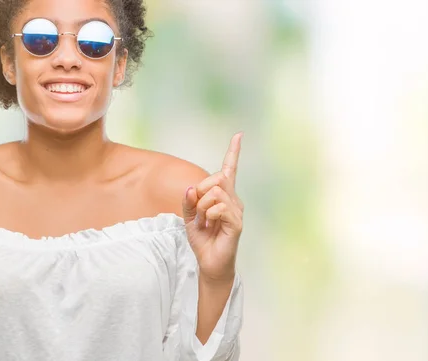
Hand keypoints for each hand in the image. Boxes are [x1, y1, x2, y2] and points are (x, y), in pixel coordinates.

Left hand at [182, 133, 243, 281]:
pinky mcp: (236, 223)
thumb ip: (188, 201)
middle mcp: (234, 200)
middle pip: (217, 177)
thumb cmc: (202, 240)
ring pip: (215, 192)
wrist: (209, 263)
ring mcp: (237, 211)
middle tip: (198, 211)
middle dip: (200, 191)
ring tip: (204, 221)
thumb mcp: (188, 217)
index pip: (229, 170)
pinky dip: (208, 214)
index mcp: (224, 196)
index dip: (233, 152)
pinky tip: (209, 225)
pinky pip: (219, 207)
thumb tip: (191, 188)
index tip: (239, 135)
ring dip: (202, 206)